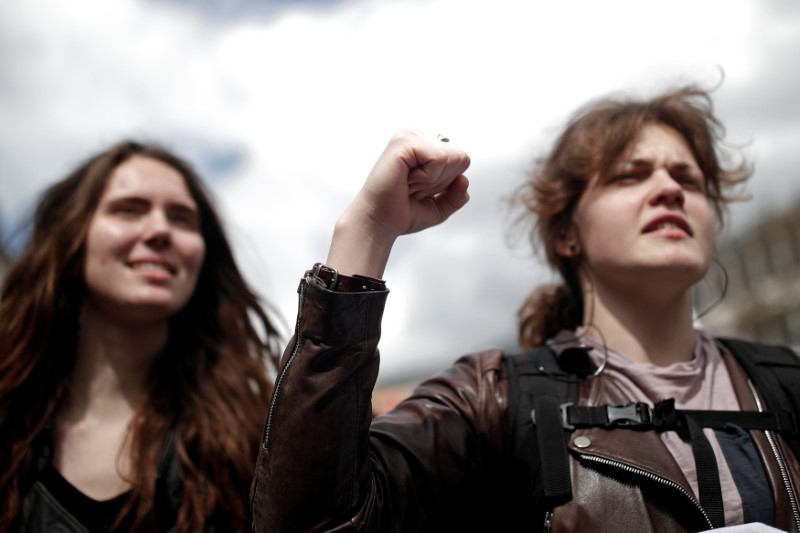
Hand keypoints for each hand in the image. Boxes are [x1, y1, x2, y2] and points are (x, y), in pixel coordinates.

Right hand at [327, 129, 470, 277]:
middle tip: (413, 187)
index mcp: (425, 144)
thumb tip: (464, 179)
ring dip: (432, 181)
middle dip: (440, 182)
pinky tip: (406, 180)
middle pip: (460, 157)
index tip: (421, 189)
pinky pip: (439, 159)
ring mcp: (410, 135)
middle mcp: (417, 135)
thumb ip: (457, 195)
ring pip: (451, 158)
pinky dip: (426, 178)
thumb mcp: (440, 207)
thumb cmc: (401, 212)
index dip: (446, 182)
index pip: (462, 159)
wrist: (378, 222)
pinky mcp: (404, 142)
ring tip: (408, 183)